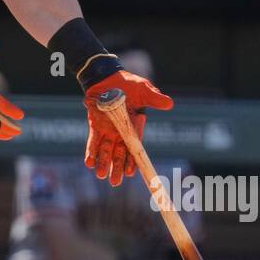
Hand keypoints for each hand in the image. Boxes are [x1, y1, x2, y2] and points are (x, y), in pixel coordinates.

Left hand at [83, 70, 173, 184]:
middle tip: (116, 182)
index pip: (135, 147)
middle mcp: (122, 132)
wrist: (107, 77)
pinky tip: (89, 162)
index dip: (132, 160)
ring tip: (101, 176)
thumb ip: (154, 98)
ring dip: (104, 163)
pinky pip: (93, 141)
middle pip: (120, 153)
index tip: (132, 173)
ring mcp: (108, 130)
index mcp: (135, 127)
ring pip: (106, 150)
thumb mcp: (143, 89)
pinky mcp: (95, 125)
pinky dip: (91, 151)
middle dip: (117, 168)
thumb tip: (169, 104)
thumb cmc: (128, 83)